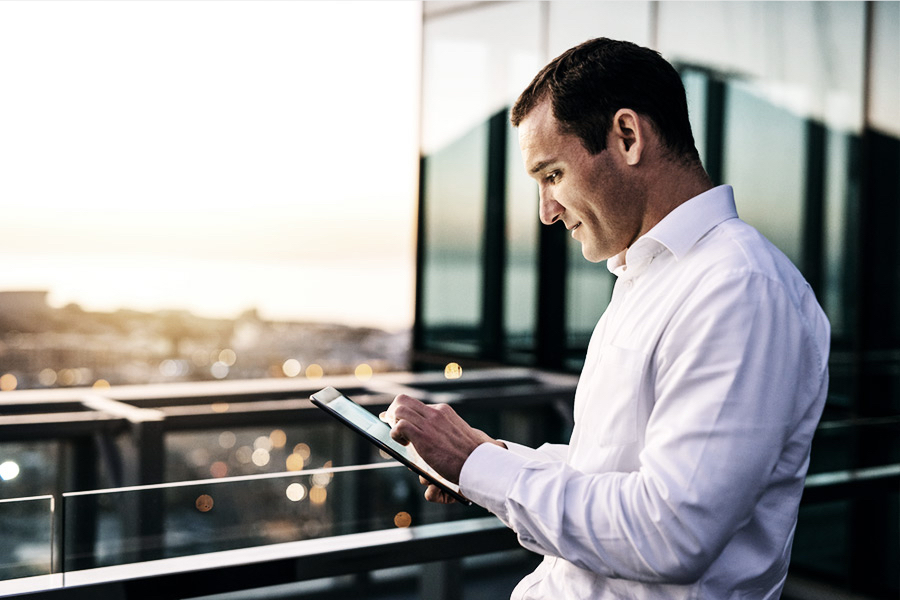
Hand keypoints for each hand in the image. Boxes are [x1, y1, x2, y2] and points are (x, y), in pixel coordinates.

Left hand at [384, 394, 501, 484]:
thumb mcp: (454, 437)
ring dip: (393, 423)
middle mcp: (435, 412)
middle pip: (403, 401)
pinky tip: (404, 445)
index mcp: (443, 411)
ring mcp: (429, 423)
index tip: (393, 420)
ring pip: (399, 409)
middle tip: (392, 428)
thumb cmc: (468, 455)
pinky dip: (396, 434)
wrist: (478, 462)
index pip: (415, 405)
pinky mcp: (424, 436)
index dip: (401, 412)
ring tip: (400, 439)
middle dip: (392, 413)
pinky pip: (400, 426)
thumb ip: (440, 434)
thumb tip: (427, 439)